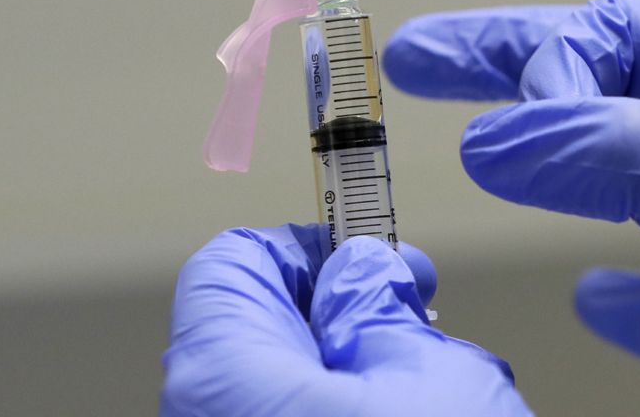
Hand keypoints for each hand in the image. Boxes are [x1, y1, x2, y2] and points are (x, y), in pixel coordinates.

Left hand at [160, 224, 531, 415]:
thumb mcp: (430, 375)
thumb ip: (381, 301)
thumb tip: (364, 270)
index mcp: (223, 373)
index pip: (237, 258)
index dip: (309, 240)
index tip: (368, 246)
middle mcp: (209, 416)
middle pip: (269, 324)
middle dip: (349, 315)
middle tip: (414, 324)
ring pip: (295, 384)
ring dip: (363, 375)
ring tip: (427, 394)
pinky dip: (356, 412)